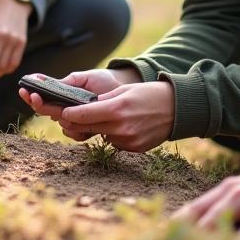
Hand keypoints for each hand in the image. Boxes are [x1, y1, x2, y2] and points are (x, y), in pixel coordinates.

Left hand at [20, 69, 171, 151]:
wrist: (176, 109)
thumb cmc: (148, 94)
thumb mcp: (124, 90)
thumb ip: (103, 99)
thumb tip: (86, 107)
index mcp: (116, 109)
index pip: (83, 115)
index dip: (70, 114)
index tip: (62, 112)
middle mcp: (120, 127)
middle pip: (87, 128)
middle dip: (76, 123)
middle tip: (68, 118)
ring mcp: (127, 140)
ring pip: (101, 136)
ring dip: (97, 129)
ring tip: (103, 119)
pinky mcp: (134, 149)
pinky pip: (115, 143)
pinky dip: (113, 135)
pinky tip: (121, 126)